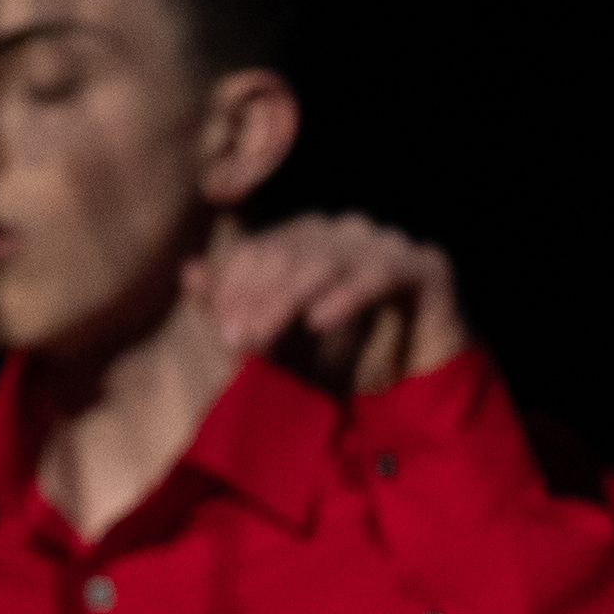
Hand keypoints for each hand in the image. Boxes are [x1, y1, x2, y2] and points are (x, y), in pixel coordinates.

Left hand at [197, 213, 469, 398]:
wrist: (417, 382)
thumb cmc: (344, 358)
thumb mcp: (281, 340)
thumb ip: (238, 306)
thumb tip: (189, 271)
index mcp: (306, 239)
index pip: (257, 250)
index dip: (234, 288)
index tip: (223, 333)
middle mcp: (342, 231)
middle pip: (285, 253)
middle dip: (256, 298)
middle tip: (236, 340)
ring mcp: (384, 242)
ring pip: (325, 258)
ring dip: (288, 299)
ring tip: (266, 336)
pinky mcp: (423, 264)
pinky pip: (378, 272)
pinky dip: (346, 295)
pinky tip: (320, 322)